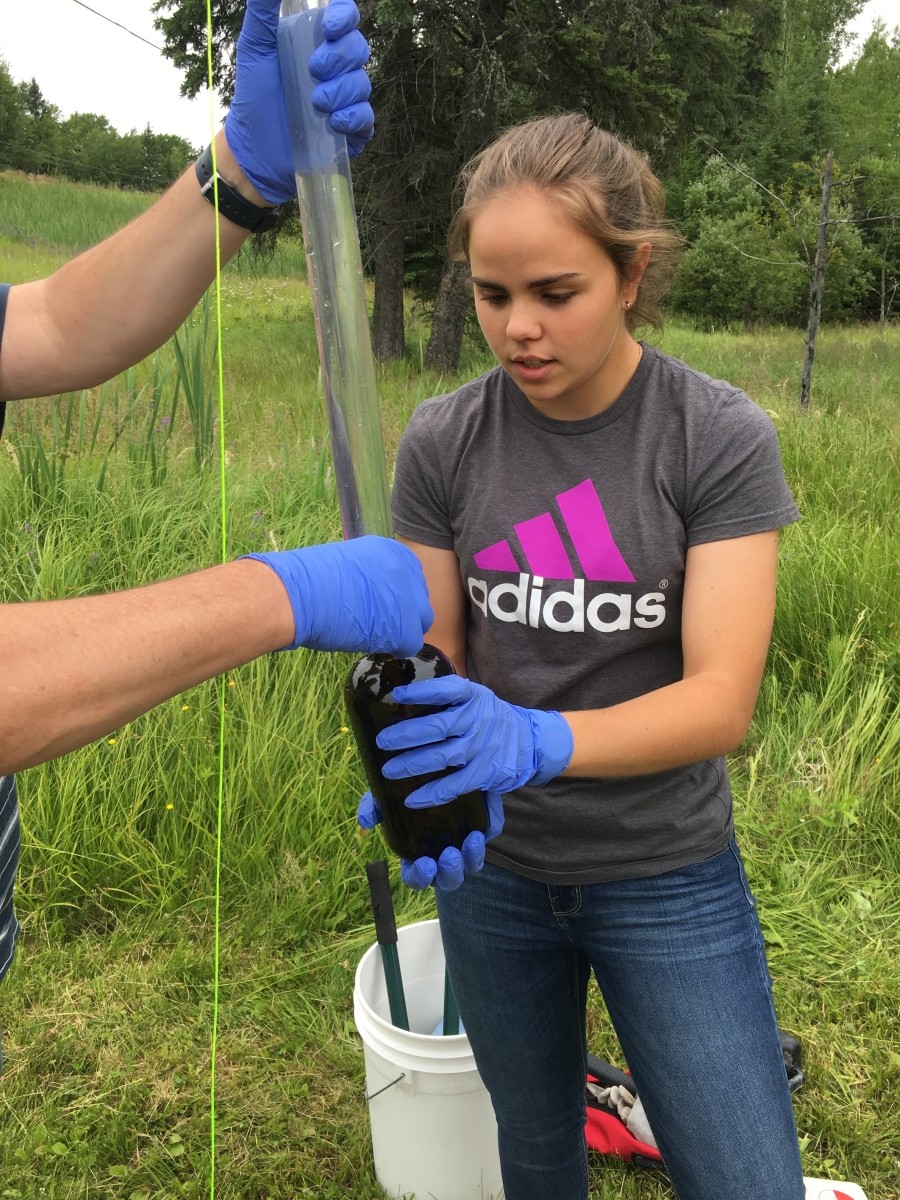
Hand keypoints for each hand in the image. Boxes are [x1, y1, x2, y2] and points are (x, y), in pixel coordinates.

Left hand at [224, 0, 373, 203]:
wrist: (254, 148)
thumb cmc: (254, 95)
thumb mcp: (255, 47)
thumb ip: (263, 10)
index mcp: (317, 41)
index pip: (345, 18)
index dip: (344, 16)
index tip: (329, 27)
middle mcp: (336, 67)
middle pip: (358, 48)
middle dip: (339, 58)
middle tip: (313, 70)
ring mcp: (346, 99)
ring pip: (362, 84)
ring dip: (341, 91)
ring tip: (315, 104)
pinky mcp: (350, 131)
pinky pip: (366, 118)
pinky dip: (353, 118)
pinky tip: (334, 122)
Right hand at [243, 535, 431, 653]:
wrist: (296, 596)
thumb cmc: (309, 581)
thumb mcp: (350, 564)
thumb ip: (371, 575)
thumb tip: (375, 594)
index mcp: (392, 551)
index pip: (410, 578)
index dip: (395, 596)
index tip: (379, 604)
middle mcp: (406, 571)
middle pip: (419, 600)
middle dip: (403, 613)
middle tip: (378, 622)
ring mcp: (409, 599)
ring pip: (419, 622)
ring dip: (400, 630)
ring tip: (372, 633)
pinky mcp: (405, 628)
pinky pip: (411, 644)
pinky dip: (394, 647)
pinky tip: (373, 642)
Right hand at [357, 790, 503, 890]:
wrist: (440, 761)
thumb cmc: (409, 785)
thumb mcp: (388, 794)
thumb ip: (374, 806)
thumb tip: (366, 820)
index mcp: (418, 854)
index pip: (417, 877)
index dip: (420, 876)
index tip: (424, 864)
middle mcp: (442, 855)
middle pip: (447, 879)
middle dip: (449, 872)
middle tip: (449, 855)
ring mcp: (464, 845)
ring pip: (470, 866)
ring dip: (470, 860)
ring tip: (469, 841)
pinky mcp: (483, 829)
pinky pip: (487, 841)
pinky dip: (484, 841)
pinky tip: (480, 830)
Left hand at [375, 677, 573, 806]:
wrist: (530, 741)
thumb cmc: (488, 718)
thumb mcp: (475, 698)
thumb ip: (447, 698)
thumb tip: (400, 697)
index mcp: (472, 696)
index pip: (447, 690)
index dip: (422, 692)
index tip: (398, 695)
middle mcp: (478, 719)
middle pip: (438, 727)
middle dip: (406, 735)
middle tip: (382, 742)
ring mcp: (482, 747)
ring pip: (443, 757)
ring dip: (413, 764)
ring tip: (389, 770)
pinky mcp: (485, 772)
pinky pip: (454, 785)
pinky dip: (432, 793)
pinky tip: (412, 798)